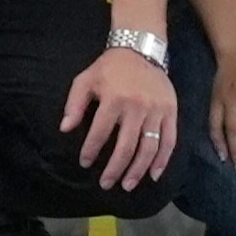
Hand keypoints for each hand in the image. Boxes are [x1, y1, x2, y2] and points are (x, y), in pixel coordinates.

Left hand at [69, 39, 179, 189]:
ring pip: (149, 148)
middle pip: (126, 145)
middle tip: (106, 184)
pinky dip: (162, 160)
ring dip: (138, 170)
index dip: (91, 149)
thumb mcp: (86, 79)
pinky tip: (153, 174)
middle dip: (115, 168)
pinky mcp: (171, 113)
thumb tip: (65, 128)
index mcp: (114, 98)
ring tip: (128, 185)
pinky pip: (169, 141)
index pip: (101, 131)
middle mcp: (137, 107)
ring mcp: (156, 111)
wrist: (141, 50)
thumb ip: (74, 104)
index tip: (84, 163)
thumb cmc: (109, 68)